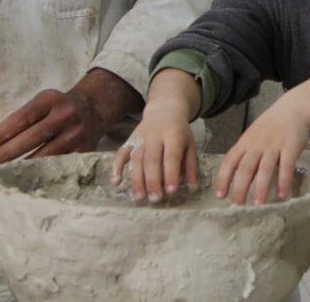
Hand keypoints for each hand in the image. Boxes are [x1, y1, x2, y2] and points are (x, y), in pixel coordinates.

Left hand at [0, 68, 142, 172]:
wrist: (95, 107)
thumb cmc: (57, 108)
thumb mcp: (42, 103)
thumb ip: (22, 119)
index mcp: (50, 99)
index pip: (22, 117)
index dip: (1, 134)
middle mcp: (66, 114)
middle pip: (33, 137)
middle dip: (6, 153)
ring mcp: (77, 133)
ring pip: (46, 154)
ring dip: (20, 167)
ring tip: (0, 175)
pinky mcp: (85, 149)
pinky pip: (59, 163)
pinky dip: (40, 172)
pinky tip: (25, 179)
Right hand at [111, 68, 201, 202]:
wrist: (165, 110)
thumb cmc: (179, 132)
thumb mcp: (190, 144)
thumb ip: (191, 165)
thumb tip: (192, 186)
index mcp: (174, 135)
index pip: (171, 156)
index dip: (171, 173)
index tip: (171, 191)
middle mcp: (155, 135)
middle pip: (151, 159)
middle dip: (152, 180)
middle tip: (155, 199)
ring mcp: (140, 137)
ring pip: (136, 158)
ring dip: (136, 179)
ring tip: (139, 197)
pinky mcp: (129, 139)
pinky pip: (121, 153)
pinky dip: (116, 167)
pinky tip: (116, 182)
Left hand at [215, 97, 309, 205]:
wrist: (293, 109)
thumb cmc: (270, 127)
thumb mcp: (253, 137)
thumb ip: (246, 156)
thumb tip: (237, 181)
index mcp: (245, 143)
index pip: (229, 161)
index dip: (223, 179)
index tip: (220, 195)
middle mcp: (257, 145)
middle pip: (245, 168)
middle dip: (240, 188)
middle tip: (238, 206)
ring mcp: (274, 146)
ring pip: (264, 169)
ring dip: (261, 187)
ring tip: (258, 205)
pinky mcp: (290, 147)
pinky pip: (286, 166)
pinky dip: (283, 181)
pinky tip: (282, 195)